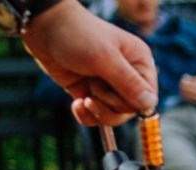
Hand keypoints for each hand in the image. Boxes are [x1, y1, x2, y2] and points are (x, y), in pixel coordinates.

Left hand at [21, 0, 157, 126]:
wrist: (45, 29)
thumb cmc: (78, 35)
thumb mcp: (105, 58)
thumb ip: (129, 83)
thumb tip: (150, 104)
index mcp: (139, 64)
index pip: (148, 98)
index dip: (131, 103)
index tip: (114, 92)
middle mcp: (127, 76)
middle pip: (130, 110)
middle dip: (109, 104)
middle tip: (93, 86)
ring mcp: (108, 85)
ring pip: (113, 116)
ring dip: (97, 110)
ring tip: (84, 95)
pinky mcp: (90, 92)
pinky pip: (95, 116)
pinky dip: (86, 115)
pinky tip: (77, 103)